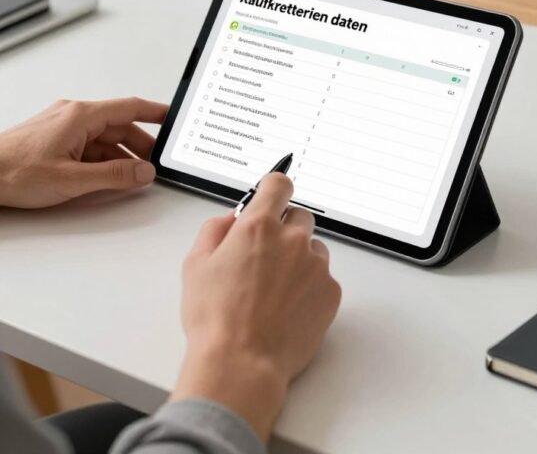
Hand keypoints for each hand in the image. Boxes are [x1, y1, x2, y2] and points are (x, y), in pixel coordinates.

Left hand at [0, 97, 165, 207]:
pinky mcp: (54, 138)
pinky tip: (107, 175)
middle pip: (119, 125)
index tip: (174, 118)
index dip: (156, 113)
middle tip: (158, 163)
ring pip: (103, 137)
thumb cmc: (15, 171)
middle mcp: (74, 115)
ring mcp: (63, 125)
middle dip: (141, 145)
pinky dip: (102, 158)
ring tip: (134, 176)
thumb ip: (113, 175)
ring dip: (121, 155)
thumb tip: (143, 172)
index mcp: (82, 115)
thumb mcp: (72, 179)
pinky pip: (88, 144)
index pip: (130, 108)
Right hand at [172, 173, 341, 441]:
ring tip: (274, 291)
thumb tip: (230, 220)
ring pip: (312, 248)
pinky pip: (323, 279)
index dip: (273, 188)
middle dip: (284, 228)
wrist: (241, 364)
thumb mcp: (195, 265)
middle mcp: (292, 239)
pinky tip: (287, 309)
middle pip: (299, 216)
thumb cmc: (215, 319)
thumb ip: (214, 230)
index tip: (271, 196)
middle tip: (264, 257)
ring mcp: (315, 266)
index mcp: (258, 226)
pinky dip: (309, 287)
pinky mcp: (330, 293)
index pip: (279, 184)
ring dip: (298, 259)